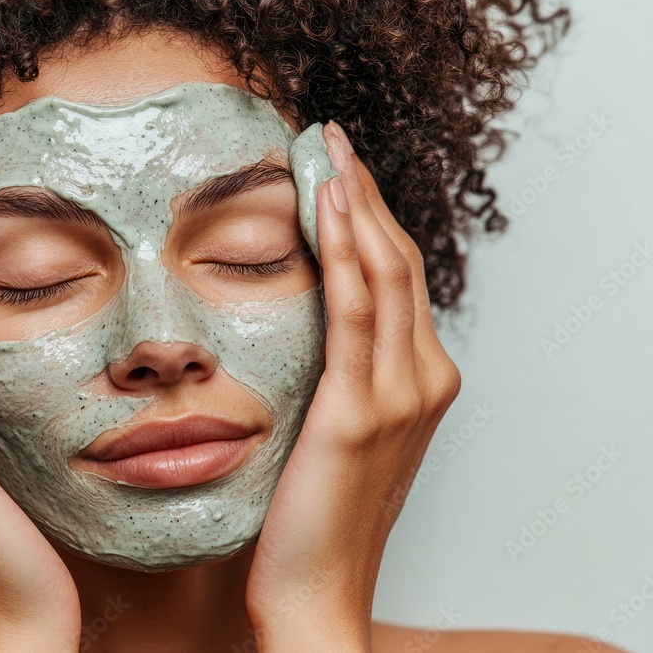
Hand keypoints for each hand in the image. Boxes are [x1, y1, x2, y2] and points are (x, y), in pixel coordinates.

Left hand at [245, 122, 462, 650]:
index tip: (337, 171)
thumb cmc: (316, 518)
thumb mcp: (340, 436)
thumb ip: (342, 380)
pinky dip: (342, 250)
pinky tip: (323, 204)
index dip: (370, 219)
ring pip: (385, 273)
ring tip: (325, 149)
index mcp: (422, 384)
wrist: (317, 592)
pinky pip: (355, 310)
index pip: (400, 280)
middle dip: (365, 194)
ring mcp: (399, 396)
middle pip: (399, 262)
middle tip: (330, 138)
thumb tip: (308, 330)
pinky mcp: (359, 411)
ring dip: (355, 203)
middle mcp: (424, 381)